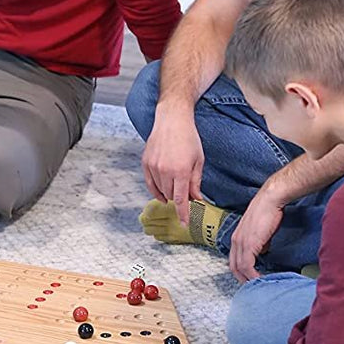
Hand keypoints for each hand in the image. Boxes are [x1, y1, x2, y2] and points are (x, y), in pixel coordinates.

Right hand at [141, 105, 203, 225]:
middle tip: (186, 190)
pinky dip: (156, 190)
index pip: (180, 200)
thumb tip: (196, 199)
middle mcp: (165, 171)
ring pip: (160, 190)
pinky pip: (149, 184)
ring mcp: (153, 167)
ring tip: (176, 181)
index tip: (184, 224)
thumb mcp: (198, 160)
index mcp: (181, 171)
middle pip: (170, 196)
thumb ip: (196, 182)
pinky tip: (162, 191)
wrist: (172, 120)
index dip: (183, 214)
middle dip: (179, 198)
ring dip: (168, 192)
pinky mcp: (145, 163)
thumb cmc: (188, 138)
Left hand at [228, 188, 283, 282]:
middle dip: (242, 279)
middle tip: (252, 287)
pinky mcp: (249, 244)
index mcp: (237, 238)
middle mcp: (235, 241)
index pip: (234, 261)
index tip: (249, 279)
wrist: (270, 200)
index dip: (241, 272)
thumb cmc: (268, 212)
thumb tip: (263, 251)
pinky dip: (252, 275)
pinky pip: (247, 265)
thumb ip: (260, 243)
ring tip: (257, 286)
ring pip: (239, 268)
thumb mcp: (261, 232)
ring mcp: (241, 243)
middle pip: (234, 267)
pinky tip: (260, 279)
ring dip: (248, 279)